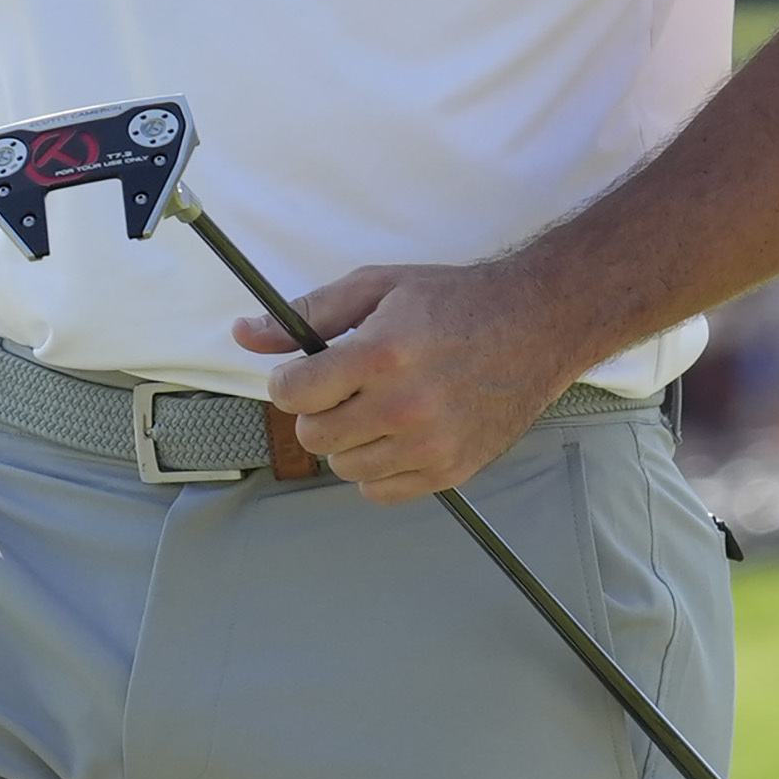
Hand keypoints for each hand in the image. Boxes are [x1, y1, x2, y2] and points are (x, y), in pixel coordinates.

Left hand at [239, 259, 587, 503]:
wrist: (535, 324)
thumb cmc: (452, 301)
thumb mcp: (377, 287)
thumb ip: (308, 314)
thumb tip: (244, 334)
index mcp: (380, 353)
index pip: (294, 393)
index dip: (289, 382)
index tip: (304, 374)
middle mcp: (404, 404)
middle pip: (314, 436)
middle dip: (316, 411)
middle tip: (343, 389)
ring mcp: (430, 443)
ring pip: (343, 466)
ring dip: (346, 440)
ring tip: (375, 407)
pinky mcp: (451, 470)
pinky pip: (379, 491)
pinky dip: (376, 467)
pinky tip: (395, 434)